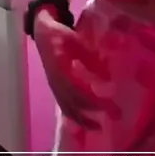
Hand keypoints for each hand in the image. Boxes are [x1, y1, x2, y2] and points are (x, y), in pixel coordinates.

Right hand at [33, 11, 105, 129]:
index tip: (109, 106)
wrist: (42, 29)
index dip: (93, 101)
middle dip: (92, 114)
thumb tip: (107, 76)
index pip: (77, 92)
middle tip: (113, 117)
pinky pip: (64, 105)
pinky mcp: (55, 86)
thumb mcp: (77, 40)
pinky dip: (74, 114)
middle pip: (73, 104)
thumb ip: (91, 58)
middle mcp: (55, 82)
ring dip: (82, 118)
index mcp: (60, 71)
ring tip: (98, 126)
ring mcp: (54, 85)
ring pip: (67, 107)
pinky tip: (84, 119)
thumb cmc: (60, 33)